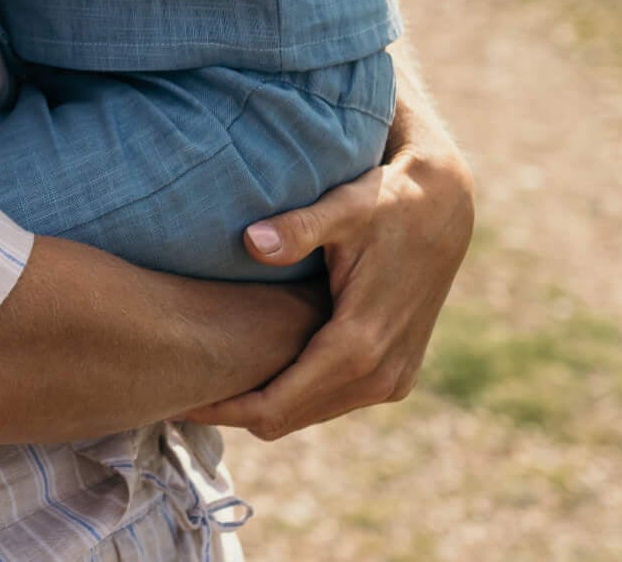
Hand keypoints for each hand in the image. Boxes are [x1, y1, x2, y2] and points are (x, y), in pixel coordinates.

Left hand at [180, 129, 474, 438]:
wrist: (444, 211)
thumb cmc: (386, 203)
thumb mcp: (343, 207)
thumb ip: (298, 227)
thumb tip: (251, 242)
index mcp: (359, 346)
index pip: (277, 405)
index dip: (225, 408)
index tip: (176, 401)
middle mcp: (380, 376)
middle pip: (288, 419)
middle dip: (235, 411)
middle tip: (176, 393)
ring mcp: (392, 380)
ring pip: (309, 414)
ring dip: (264, 404)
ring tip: (207, 382)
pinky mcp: (394, 373)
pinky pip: (332, 400)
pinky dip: (294, 394)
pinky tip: (256, 368)